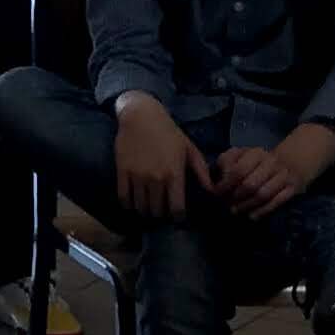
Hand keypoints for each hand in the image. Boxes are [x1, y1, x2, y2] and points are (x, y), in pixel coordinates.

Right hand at [112, 94, 211, 221]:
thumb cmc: (168, 132)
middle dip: (161, 215)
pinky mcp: (122, 172)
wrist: (141, 116)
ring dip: (145, 212)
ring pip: (140, 207)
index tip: (178, 216)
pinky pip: (123, 198)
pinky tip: (133, 203)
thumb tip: (212, 191)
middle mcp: (155, 179)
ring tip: (149, 209)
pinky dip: (129, 205)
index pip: (176, 208)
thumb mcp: (189, 149)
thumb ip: (201, 172)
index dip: (178, 217)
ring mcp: (137, 177)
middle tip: (163, 211)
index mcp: (174, 174)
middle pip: (157, 211)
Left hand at [211, 124, 334, 220]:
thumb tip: (219, 178)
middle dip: (235, 197)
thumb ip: (226, 161)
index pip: (238, 170)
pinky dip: (263, 210)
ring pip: (263, 194)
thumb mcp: (241, 154)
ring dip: (247, 205)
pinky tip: (251, 216)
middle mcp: (271, 163)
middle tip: (225, 205)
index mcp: (256, 153)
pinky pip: (277, 202)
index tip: (216, 194)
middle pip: (250, 185)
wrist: (292, 161)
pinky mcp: (293, 188)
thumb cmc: (258, 161)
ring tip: (235, 211)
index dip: (225, 185)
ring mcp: (283, 176)